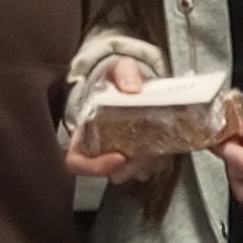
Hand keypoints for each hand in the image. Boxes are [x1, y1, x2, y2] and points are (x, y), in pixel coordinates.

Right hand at [64, 56, 178, 194]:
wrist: (139, 85)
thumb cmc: (121, 80)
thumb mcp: (119, 69)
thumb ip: (123, 73)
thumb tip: (132, 88)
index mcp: (84, 132)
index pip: (77, 161)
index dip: (94, 166)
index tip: (118, 157)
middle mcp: (99, 149)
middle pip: (108, 172)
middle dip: (129, 168)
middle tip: (146, 156)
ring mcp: (120, 155)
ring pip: (131, 173)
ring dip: (146, 167)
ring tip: (158, 152)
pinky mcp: (141, 157)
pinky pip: (148, 168)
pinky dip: (158, 163)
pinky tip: (166, 150)